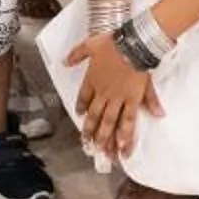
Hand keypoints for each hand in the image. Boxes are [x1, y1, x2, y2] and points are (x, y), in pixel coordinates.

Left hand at [71, 33, 161, 158]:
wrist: (133, 45)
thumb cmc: (113, 43)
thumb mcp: (90, 44)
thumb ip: (76, 54)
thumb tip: (64, 62)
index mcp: (93, 80)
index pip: (84, 98)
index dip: (82, 107)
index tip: (80, 115)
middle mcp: (104, 93)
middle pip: (96, 117)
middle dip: (93, 133)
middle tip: (90, 147)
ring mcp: (119, 98)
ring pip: (112, 123)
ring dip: (109, 140)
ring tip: (108, 155)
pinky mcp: (134, 100)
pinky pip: (130, 120)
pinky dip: (129, 134)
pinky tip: (127, 147)